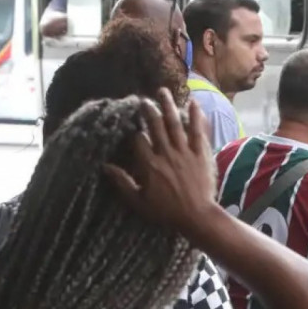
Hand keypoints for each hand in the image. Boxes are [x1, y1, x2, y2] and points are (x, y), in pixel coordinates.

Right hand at [104, 89, 218, 235]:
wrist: (197, 217)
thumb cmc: (166, 213)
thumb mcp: (138, 202)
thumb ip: (122, 182)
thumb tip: (105, 166)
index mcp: (149, 165)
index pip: (138, 140)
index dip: (133, 130)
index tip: (130, 122)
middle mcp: (165, 154)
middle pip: (155, 126)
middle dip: (148, 110)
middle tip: (143, 99)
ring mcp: (184, 153)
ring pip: (174, 124)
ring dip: (168, 106)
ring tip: (163, 91)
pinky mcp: (201, 154)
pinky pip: (198, 132)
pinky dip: (196, 117)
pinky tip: (194, 103)